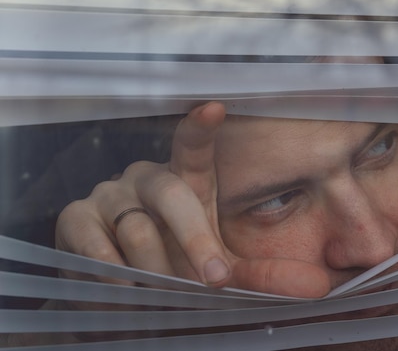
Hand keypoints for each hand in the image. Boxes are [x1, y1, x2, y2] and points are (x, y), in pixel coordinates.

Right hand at [56, 102, 329, 297]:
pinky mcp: (76, 218)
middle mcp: (146, 178)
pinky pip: (96, 246)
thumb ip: (263, 274)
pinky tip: (122, 288)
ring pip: (138, 229)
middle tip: (212, 281)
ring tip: (163, 294)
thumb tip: (319, 286)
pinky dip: (114, 275)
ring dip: (157, 271)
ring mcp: (109, 195)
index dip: (200, 129)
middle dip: (194, 241)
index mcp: (185, 183)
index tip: (215, 107)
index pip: (193, 149)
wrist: (117, 290)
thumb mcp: (219, 268)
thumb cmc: (174, 265)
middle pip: (172, 194)